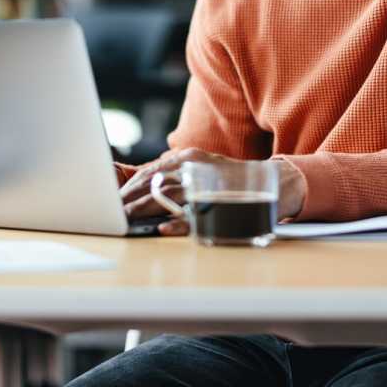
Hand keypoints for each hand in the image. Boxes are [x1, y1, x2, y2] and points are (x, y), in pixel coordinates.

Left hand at [119, 148, 306, 236]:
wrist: (272, 181)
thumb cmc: (230, 180)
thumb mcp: (201, 169)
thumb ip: (177, 175)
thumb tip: (145, 188)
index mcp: (189, 158)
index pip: (151, 171)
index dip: (130, 185)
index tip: (115, 199)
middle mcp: (196, 168)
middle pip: (155, 182)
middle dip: (130, 199)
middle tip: (114, 213)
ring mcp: (208, 186)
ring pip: (169, 196)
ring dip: (145, 209)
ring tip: (127, 219)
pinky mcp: (221, 205)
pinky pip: (195, 216)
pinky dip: (177, 223)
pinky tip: (163, 228)